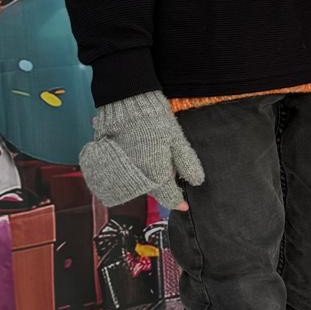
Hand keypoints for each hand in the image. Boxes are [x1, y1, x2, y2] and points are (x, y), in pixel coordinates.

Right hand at [79, 90, 204, 210]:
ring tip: (157, 162)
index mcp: (156, 174)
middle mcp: (138, 177)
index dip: (178, 202)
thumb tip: (197, 181)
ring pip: (140, 183)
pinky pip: (127, 174)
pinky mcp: (112, 162)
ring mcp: (124, 171)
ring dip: (150, 180)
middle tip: (172, 174)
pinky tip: (143, 158)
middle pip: (154, 191)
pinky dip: (136, 171)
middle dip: (164, 188)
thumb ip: (187, 162)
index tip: (184, 205)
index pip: (169, 197)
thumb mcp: (177, 140)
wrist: (126, 104)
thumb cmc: (155, 120)